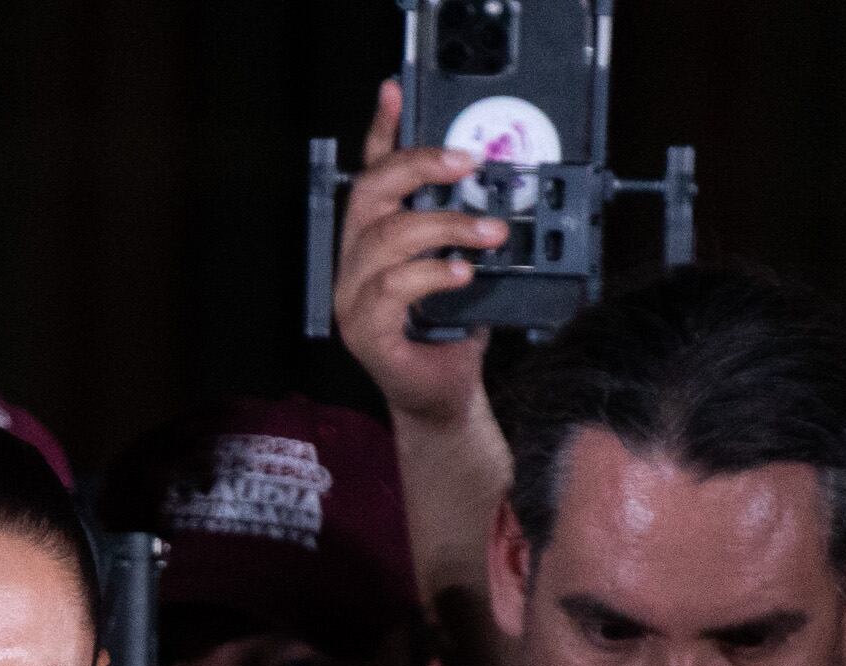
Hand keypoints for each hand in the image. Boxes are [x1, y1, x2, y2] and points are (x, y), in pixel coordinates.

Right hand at [333, 80, 509, 433]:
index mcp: (373, 238)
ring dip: (445, 226)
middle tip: (468, 162)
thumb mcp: (461, 262)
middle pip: (371, 193)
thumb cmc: (450, 330)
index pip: (371, 173)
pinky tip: (462, 274)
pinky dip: (431, 275)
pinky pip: (391, 288)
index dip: (381, 130)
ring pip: (387, 238)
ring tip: (491, 231)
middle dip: (420, 167)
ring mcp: (353, 296)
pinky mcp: (364, 331)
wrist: (442, 394)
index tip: (396, 91)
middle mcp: (354, 261)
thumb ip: (461, 224)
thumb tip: (492, 182)